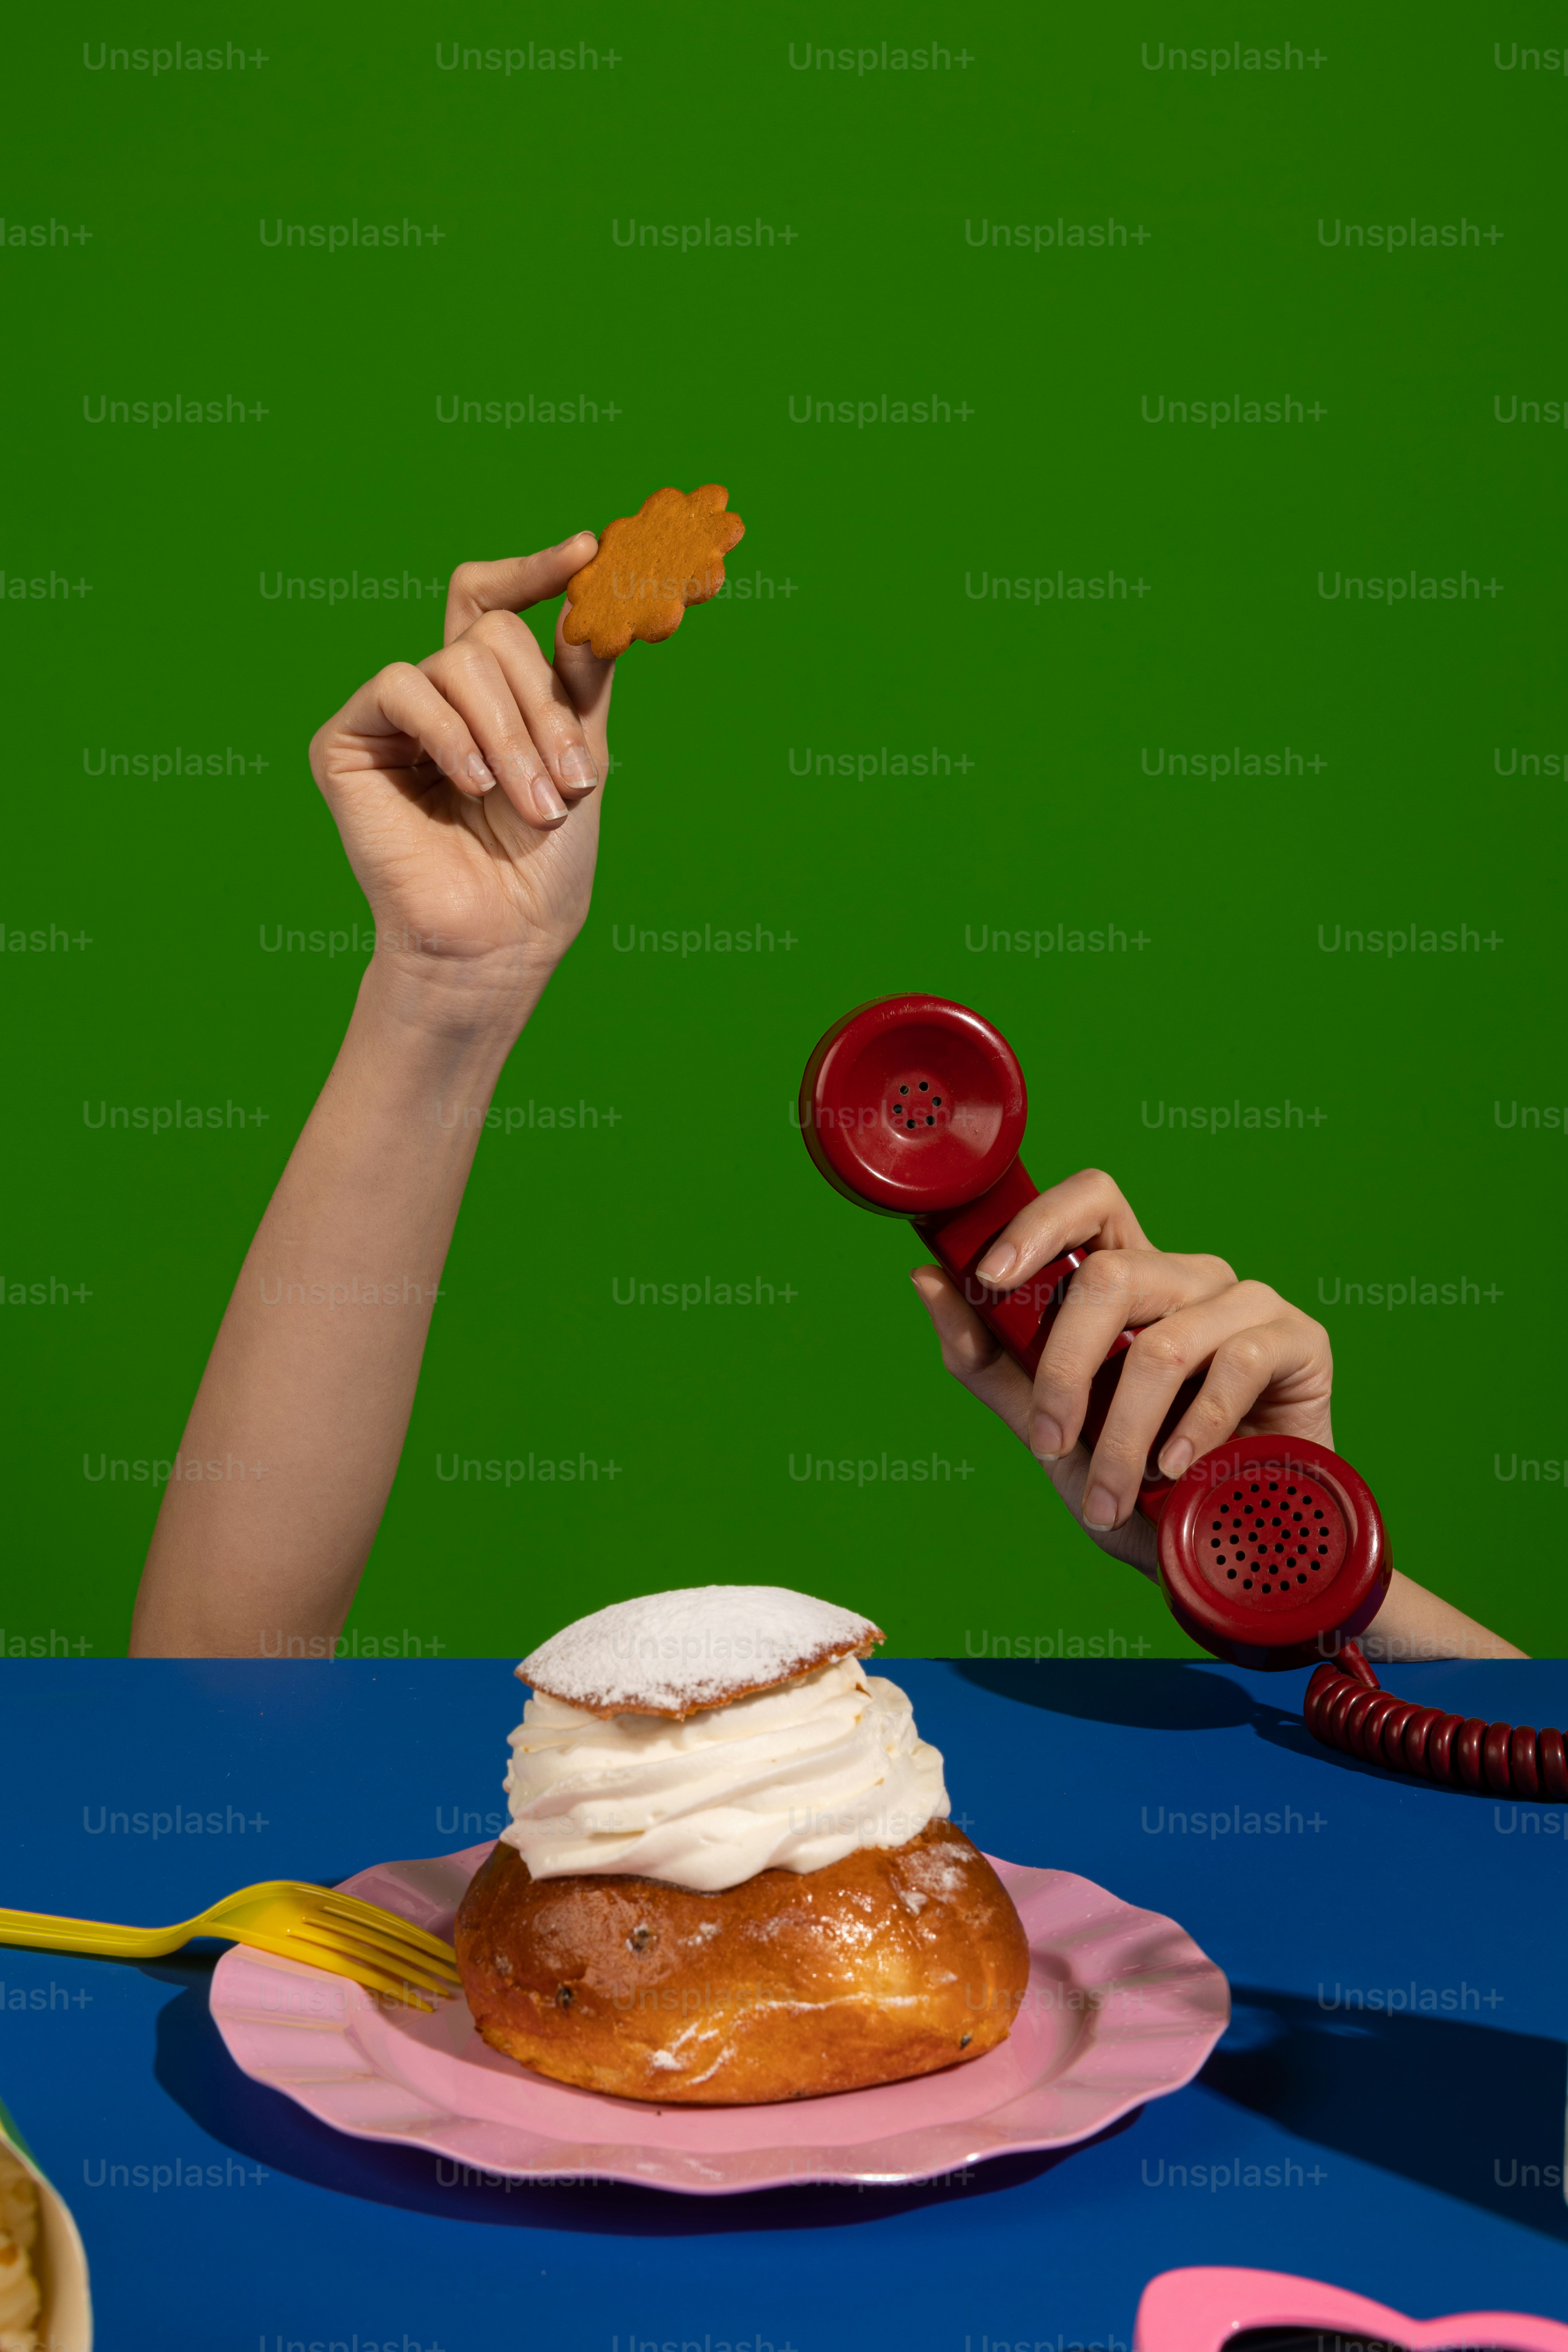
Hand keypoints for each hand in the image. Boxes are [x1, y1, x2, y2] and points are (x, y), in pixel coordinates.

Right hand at [308, 535, 614, 1032]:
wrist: (503, 934)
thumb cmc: (544, 859)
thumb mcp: (581, 752)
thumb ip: (581, 675)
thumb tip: (589, 596)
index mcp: (490, 693)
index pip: (496, 603)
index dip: (535, 570)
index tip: (586, 552)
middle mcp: (437, 694)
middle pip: (491, 633)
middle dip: (542, 705)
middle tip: (568, 780)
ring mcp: (389, 714)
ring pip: (456, 661)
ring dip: (509, 734)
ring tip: (529, 801)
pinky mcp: (345, 738)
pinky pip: (402, 687)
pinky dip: (449, 734)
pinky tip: (471, 784)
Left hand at [909, 1169, 1333, 1578]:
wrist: (1220, 1547)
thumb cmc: (1137, 1480)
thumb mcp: (1046, 1424)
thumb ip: (988, 1356)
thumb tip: (927, 1277)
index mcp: (1131, 1279)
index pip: (1090, 1203)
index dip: (1039, 1221)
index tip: (990, 1275)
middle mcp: (1188, 1277)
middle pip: (1111, 1273)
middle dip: (1066, 1368)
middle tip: (1050, 1445)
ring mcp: (1247, 1303)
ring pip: (1162, 1341)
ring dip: (1124, 1433)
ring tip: (1112, 1495)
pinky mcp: (1298, 1340)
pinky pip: (1235, 1364)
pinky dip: (1194, 1428)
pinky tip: (1176, 1467)